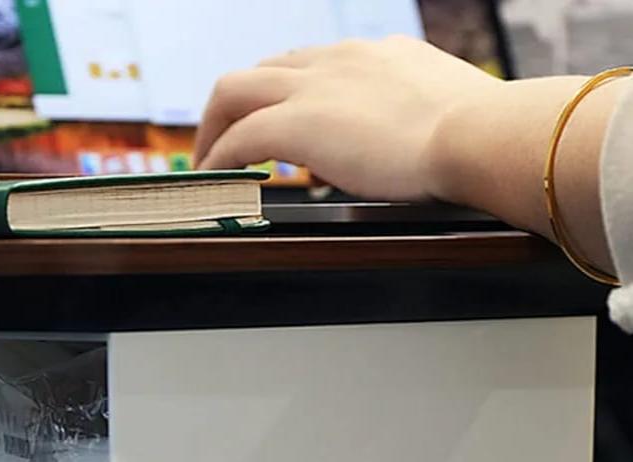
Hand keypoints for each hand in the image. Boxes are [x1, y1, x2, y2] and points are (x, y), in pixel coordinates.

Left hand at [194, 36, 502, 200]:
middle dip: (236, 104)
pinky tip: (213, 177)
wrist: (480, 135)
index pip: (308, 65)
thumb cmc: (476, 136)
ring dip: (215, 126)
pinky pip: (239, 137)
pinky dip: (219, 156)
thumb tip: (401, 147)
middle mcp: (337, 60)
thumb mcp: (439, 114)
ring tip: (209, 160)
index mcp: (371, 56)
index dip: (283, 93)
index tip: (277, 118)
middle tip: (225, 140)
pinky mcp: (300, 122)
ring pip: (236, 90)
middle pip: (263, 69)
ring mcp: (315, 87)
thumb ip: (410, 120)